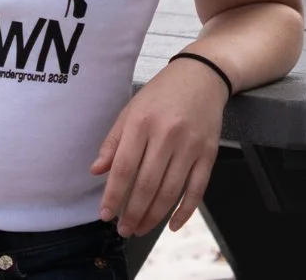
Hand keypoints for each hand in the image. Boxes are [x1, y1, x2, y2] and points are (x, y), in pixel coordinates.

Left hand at [93, 60, 227, 234]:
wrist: (203, 75)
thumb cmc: (163, 93)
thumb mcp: (131, 109)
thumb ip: (113, 141)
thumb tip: (96, 171)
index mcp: (142, 122)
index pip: (123, 168)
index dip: (113, 196)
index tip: (105, 215)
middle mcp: (167, 134)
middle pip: (147, 184)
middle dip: (132, 213)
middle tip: (123, 229)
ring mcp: (191, 145)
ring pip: (170, 191)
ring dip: (153, 216)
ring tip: (140, 228)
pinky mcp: (209, 152)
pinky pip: (197, 189)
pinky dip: (185, 211)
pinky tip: (172, 225)